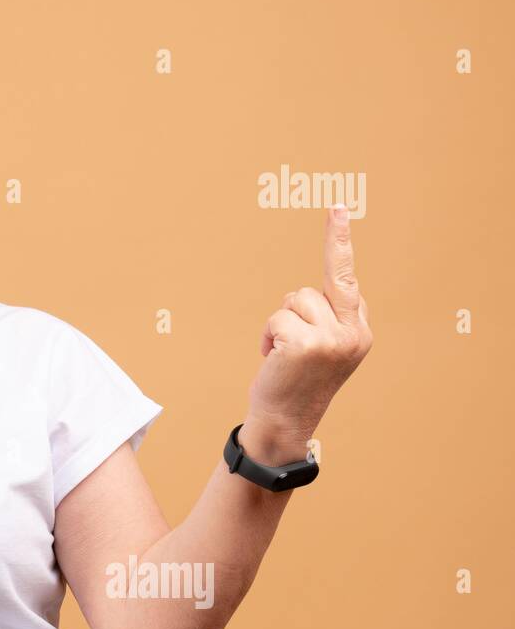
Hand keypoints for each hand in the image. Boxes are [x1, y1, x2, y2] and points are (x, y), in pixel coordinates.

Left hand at [244, 204, 373, 455]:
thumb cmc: (294, 383)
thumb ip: (325, 321)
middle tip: (338, 206)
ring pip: (294, 300)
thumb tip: (307, 298)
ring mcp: (334, 338)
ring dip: (279, 322)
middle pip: (324, 281)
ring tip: (281, 352)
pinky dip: (268, 336)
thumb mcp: (321, 350)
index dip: (340, 244)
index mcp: (360, 331)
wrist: (283, 422)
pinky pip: (277, 318)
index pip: (348, 281)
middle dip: (337, 240)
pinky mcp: (308, 344)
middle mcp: (355, 332)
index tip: (339, 209)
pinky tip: (273, 358)